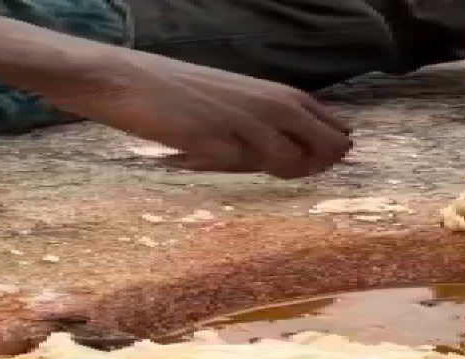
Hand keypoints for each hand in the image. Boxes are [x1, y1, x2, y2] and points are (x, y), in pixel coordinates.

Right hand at [34, 50, 351, 178]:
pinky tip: (202, 154)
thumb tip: (308, 159)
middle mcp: (273, 105)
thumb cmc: (186, 94)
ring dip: (269, 171)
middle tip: (270, 168)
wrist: (129, 81)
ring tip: (230, 156)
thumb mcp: (241, 102)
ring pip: (289, 163)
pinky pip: (242, 168)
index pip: (334, 129)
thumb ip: (274, 126)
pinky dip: (229, 169)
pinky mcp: (220, 142)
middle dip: (312, 168)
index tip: (305, 163)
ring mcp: (248, 124)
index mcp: (282, 93)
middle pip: (326, 149)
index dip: (329, 153)